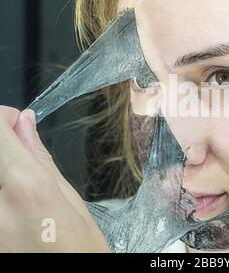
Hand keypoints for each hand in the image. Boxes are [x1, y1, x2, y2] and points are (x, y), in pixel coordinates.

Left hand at [0, 106, 110, 251]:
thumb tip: (24, 123)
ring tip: (15, 182)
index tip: (15, 124)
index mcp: (26, 187)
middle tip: (15, 147)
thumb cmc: (80, 251)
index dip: (4, 119)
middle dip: (1, 140)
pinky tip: (10, 198)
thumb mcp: (70, 200)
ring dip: (1, 167)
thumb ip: (39, 159)